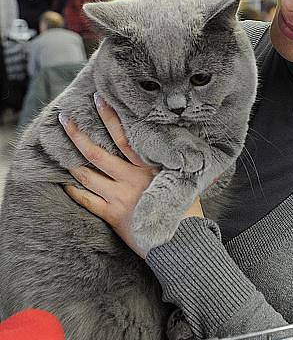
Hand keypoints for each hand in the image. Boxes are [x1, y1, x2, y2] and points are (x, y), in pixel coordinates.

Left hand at [60, 95, 203, 258]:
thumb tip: (184, 147)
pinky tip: (65, 184)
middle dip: (78, 134)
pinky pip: (87, 201)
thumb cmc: (186, 209)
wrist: (180, 240)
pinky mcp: (113, 215)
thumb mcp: (185, 179)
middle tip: (65, 118)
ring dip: (71, 161)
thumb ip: (176, 163)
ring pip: (87, 175)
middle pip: (97, 153)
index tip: (98, 100)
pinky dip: (75, 192)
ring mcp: (119, 197)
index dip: (110, 117)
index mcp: (148, 166)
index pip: (124, 136)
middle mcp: (130, 178)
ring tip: (59, 149)